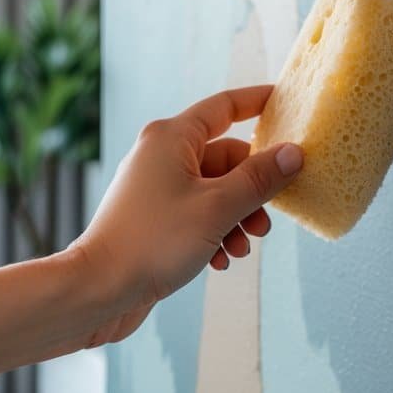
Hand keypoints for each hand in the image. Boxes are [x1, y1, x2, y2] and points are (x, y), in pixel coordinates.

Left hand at [73, 86, 302, 346]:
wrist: (99, 290)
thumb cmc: (152, 242)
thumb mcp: (218, 208)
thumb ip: (260, 179)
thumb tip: (293, 153)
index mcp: (172, 138)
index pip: (224, 107)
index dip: (257, 102)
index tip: (285, 103)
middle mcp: (161, 155)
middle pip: (226, 158)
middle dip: (252, 190)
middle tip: (265, 221)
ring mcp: (155, 187)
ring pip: (215, 191)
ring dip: (236, 218)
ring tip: (242, 247)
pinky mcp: (153, 218)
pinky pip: (197, 213)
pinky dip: (215, 233)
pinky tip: (219, 260)